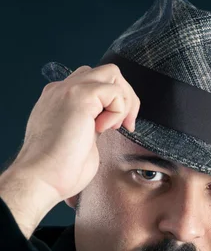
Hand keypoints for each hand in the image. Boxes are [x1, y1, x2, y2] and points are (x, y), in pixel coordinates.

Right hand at [12, 63, 139, 203]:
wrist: (43, 177)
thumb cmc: (59, 170)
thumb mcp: (81, 140)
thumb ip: (92, 125)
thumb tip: (108, 123)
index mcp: (61, 100)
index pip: (94, 83)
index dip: (113, 102)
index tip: (118, 127)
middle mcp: (62, 90)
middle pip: (106, 73)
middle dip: (125, 96)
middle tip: (126, 125)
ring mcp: (69, 90)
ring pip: (112, 74)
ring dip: (124, 101)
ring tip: (116, 126)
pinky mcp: (79, 97)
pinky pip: (114, 91)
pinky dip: (118, 110)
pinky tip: (105, 129)